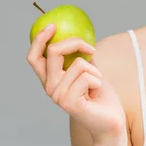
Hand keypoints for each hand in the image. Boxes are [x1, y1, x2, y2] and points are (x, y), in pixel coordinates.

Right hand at [27, 23, 126, 141]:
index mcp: (50, 79)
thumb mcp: (90, 69)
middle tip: (90, 49)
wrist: (110, 120)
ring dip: (95, 70)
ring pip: (77, 64)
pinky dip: (98, 80)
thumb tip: (78, 34)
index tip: (52, 25)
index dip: (39, 39)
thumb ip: (80, 55)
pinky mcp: (68, 102)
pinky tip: (96, 94)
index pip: (34, 57)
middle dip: (75, 43)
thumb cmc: (101, 95)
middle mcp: (49, 87)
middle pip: (53, 51)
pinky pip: (86, 76)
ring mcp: (57, 96)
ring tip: (96, 85)